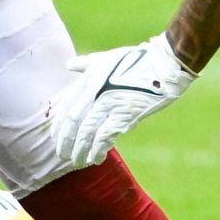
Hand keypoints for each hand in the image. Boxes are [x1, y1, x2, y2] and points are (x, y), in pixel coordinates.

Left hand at [46, 34, 194, 171]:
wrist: (164, 65)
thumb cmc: (137, 61)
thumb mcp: (107, 57)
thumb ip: (86, 64)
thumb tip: (69, 64)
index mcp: (90, 79)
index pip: (66, 106)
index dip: (59, 125)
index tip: (55, 138)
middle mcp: (96, 91)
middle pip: (73, 122)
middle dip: (66, 141)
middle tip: (62, 155)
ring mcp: (110, 103)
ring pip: (86, 131)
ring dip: (80, 150)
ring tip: (77, 162)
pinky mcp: (125, 114)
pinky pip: (106, 136)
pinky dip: (98, 149)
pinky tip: (95, 159)